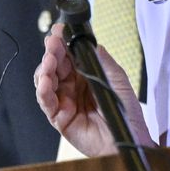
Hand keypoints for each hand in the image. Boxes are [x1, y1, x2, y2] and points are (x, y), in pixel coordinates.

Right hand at [32, 26, 147, 155]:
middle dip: (51, 52)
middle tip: (53, 44)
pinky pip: (45, 102)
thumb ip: (102, 61)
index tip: (58, 31)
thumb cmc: (125, 112)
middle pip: (54, 65)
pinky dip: (42, 90)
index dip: (61, 43)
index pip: (68, 56)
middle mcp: (72, 86)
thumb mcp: (117, 80)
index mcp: (85, 76)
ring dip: (44, 69)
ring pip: (45, 81)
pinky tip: (46, 82)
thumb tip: (92, 44)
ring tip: (50, 61)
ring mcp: (64, 101)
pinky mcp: (58, 117)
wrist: (127, 139)